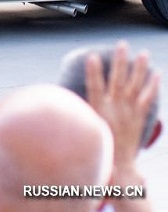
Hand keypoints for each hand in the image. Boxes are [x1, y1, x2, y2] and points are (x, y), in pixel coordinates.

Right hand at [85, 42, 159, 174]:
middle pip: (118, 80)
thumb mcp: (82, 130)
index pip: (95, 87)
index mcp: (98, 111)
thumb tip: (56, 105)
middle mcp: (115, 109)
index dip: (93, 71)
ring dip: (139, 68)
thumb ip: (74, 114)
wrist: (118, 167)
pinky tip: (156, 74)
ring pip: (135, 85)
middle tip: (122, 44)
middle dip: (120, 61)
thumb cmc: (95, 148)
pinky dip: (153, 86)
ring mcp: (129, 112)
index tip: (92, 56)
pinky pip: (148, 99)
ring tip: (143, 53)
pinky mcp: (140, 117)